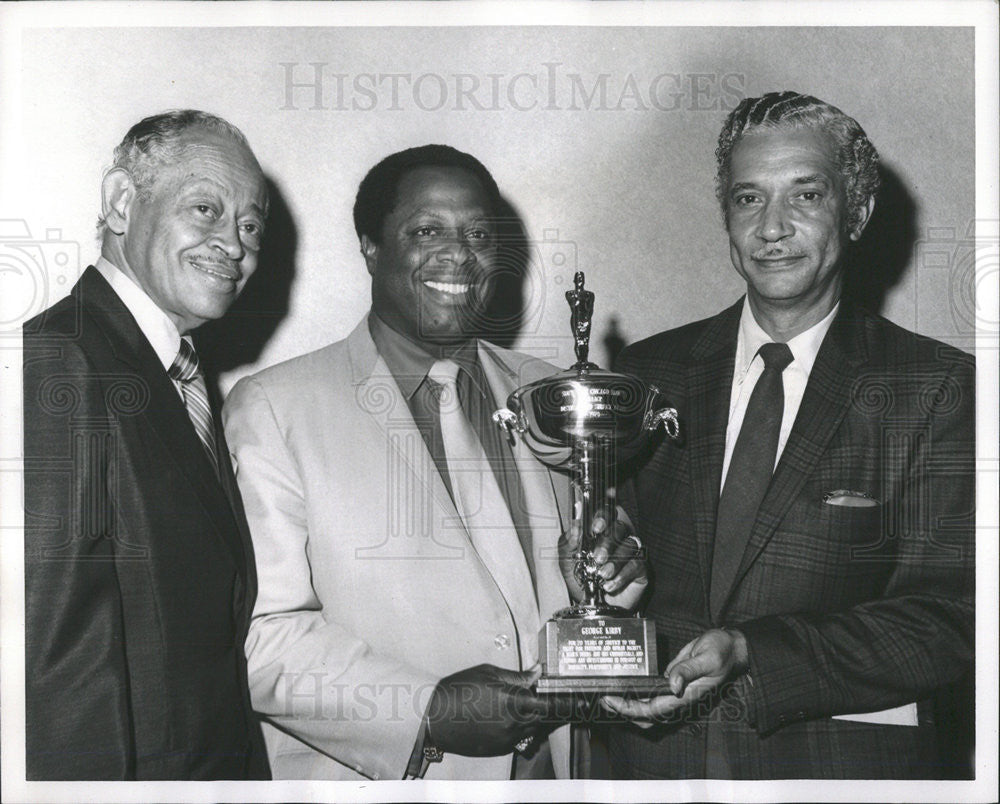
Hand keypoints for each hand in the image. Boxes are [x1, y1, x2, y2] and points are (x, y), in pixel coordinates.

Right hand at [425, 664, 576, 755]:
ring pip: (535, 730)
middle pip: (547, 719)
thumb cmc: (459, 690)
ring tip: (535, 706)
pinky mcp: (499, 748)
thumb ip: (517, 677)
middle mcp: (516, 725)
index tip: (582, 700)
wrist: (433, 718)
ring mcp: (508, 740)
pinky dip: (523, 728)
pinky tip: (514, 717)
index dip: (569, 703)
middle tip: (562, 700)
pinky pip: (520, 738)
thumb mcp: (489, 674)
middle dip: (555, 710)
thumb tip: (537, 673)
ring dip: (539, 719)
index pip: (552, 704)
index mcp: (516, 703)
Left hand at [559, 502, 648, 611]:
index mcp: (599, 531)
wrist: (593, 606)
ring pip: (629, 546)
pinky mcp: (641, 567)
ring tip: (602, 574)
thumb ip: (568, 544)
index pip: (605, 514)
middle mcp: (617, 537)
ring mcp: (631, 551)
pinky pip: (636, 565)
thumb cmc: (581, 578)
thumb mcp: (567, 562)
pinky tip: (610, 585)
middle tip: (598, 557)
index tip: (596, 527)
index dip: (603, 516)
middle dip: (607, 542)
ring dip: (615, 561)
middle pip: (619, 528)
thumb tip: (575, 528)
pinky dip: (622, 575)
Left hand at [600, 628, 747, 726]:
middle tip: (602, 697)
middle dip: (623, 710)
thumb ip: (689, 670)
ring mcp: (673, 690)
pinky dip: (636, 692)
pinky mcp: (670, 680)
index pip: (652, 709)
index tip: (612, 699)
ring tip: (606, 693)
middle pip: (646, 715)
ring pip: (646, 706)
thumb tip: (672, 684)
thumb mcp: (708, 658)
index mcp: (685, 696)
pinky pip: (650, 692)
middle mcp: (677, 697)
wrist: (730, 646)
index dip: (630, 708)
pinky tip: (623, 682)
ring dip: (627, 704)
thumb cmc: (722, 652)